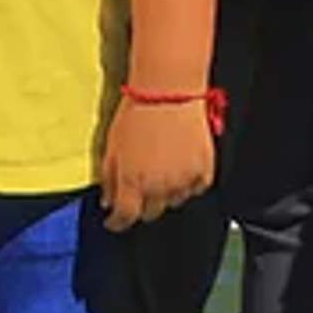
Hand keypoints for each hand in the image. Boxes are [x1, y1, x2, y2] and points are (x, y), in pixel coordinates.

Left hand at [103, 99, 214, 230]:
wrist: (169, 89)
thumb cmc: (137, 112)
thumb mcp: (111, 146)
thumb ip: (108, 178)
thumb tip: (108, 200)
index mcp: (131, 182)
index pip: (124, 218)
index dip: (117, 222)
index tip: (115, 220)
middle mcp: (158, 188)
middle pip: (150, 214)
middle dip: (142, 205)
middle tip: (140, 187)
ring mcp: (183, 181)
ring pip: (174, 202)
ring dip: (166, 193)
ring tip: (162, 169)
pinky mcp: (204, 171)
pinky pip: (196, 189)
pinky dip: (188, 183)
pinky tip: (181, 165)